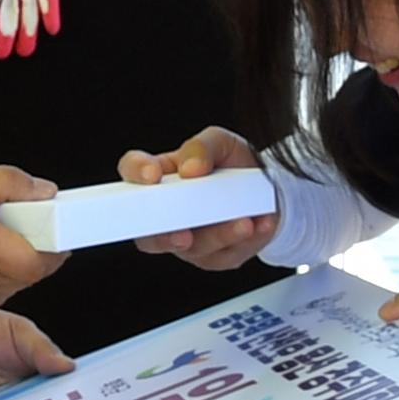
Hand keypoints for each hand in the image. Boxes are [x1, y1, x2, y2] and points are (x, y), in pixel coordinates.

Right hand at [121, 126, 283, 269]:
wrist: (268, 188)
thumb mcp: (221, 142)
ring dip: (218, 236)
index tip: (152, 175)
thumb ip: (202, 147)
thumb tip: (190, 168)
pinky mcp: (215, 257)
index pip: (131, 173)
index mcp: (160, 179)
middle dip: (163, 236)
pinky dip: (243, 241)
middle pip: (147, 235)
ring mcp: (189, 241)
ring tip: (243, 222)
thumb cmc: (232, 163)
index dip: (135, 174)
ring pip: (194, 248)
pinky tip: (258, 226)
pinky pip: (224, 255)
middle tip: (182, 232)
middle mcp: (167, 215)